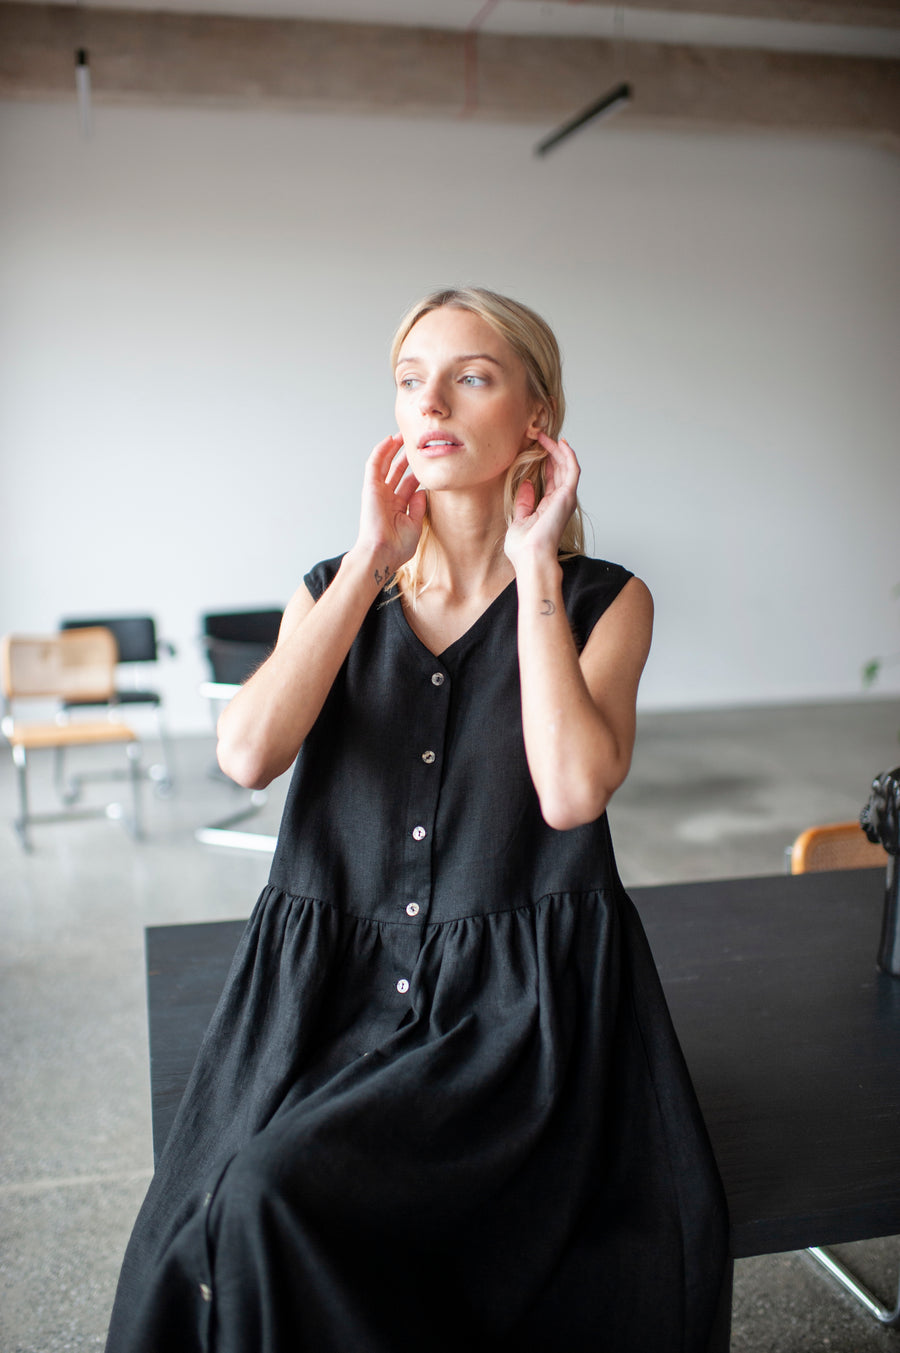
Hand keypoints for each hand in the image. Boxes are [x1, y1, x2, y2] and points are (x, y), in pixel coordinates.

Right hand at [354, 434, 426, 580]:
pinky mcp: (370, 487)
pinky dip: (381, 451)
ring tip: (403, 435)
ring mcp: (378, 492)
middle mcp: (387, 498)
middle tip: (417, 442)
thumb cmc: (396, 547)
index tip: (428, 460)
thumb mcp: (415, 525)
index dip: (417, 471)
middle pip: (397, 471)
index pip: (408, 484)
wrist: (382, 553)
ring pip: (385, 464)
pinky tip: (389, 440)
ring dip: (393, 449)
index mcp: (397, 507)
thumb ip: (418, 507)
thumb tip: (422, 491)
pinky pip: (374, 464)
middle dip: (406, 456)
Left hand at [504, 433, 579, 569]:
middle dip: (552, 451)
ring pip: (567, 466)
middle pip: (561, 469)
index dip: (547, 461)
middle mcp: (561, 501)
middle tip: (540, 435)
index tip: (537, 446)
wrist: (531, 557)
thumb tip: (526, 484)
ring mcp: (566, 498)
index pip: (552, 478)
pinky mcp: (567, 496)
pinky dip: (568, 455)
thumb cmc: (524, 548)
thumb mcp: (519, 520)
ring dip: (558, 449)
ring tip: (546, 435)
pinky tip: (560, 443)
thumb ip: (524, 502)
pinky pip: (572, 470)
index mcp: (550, 506)